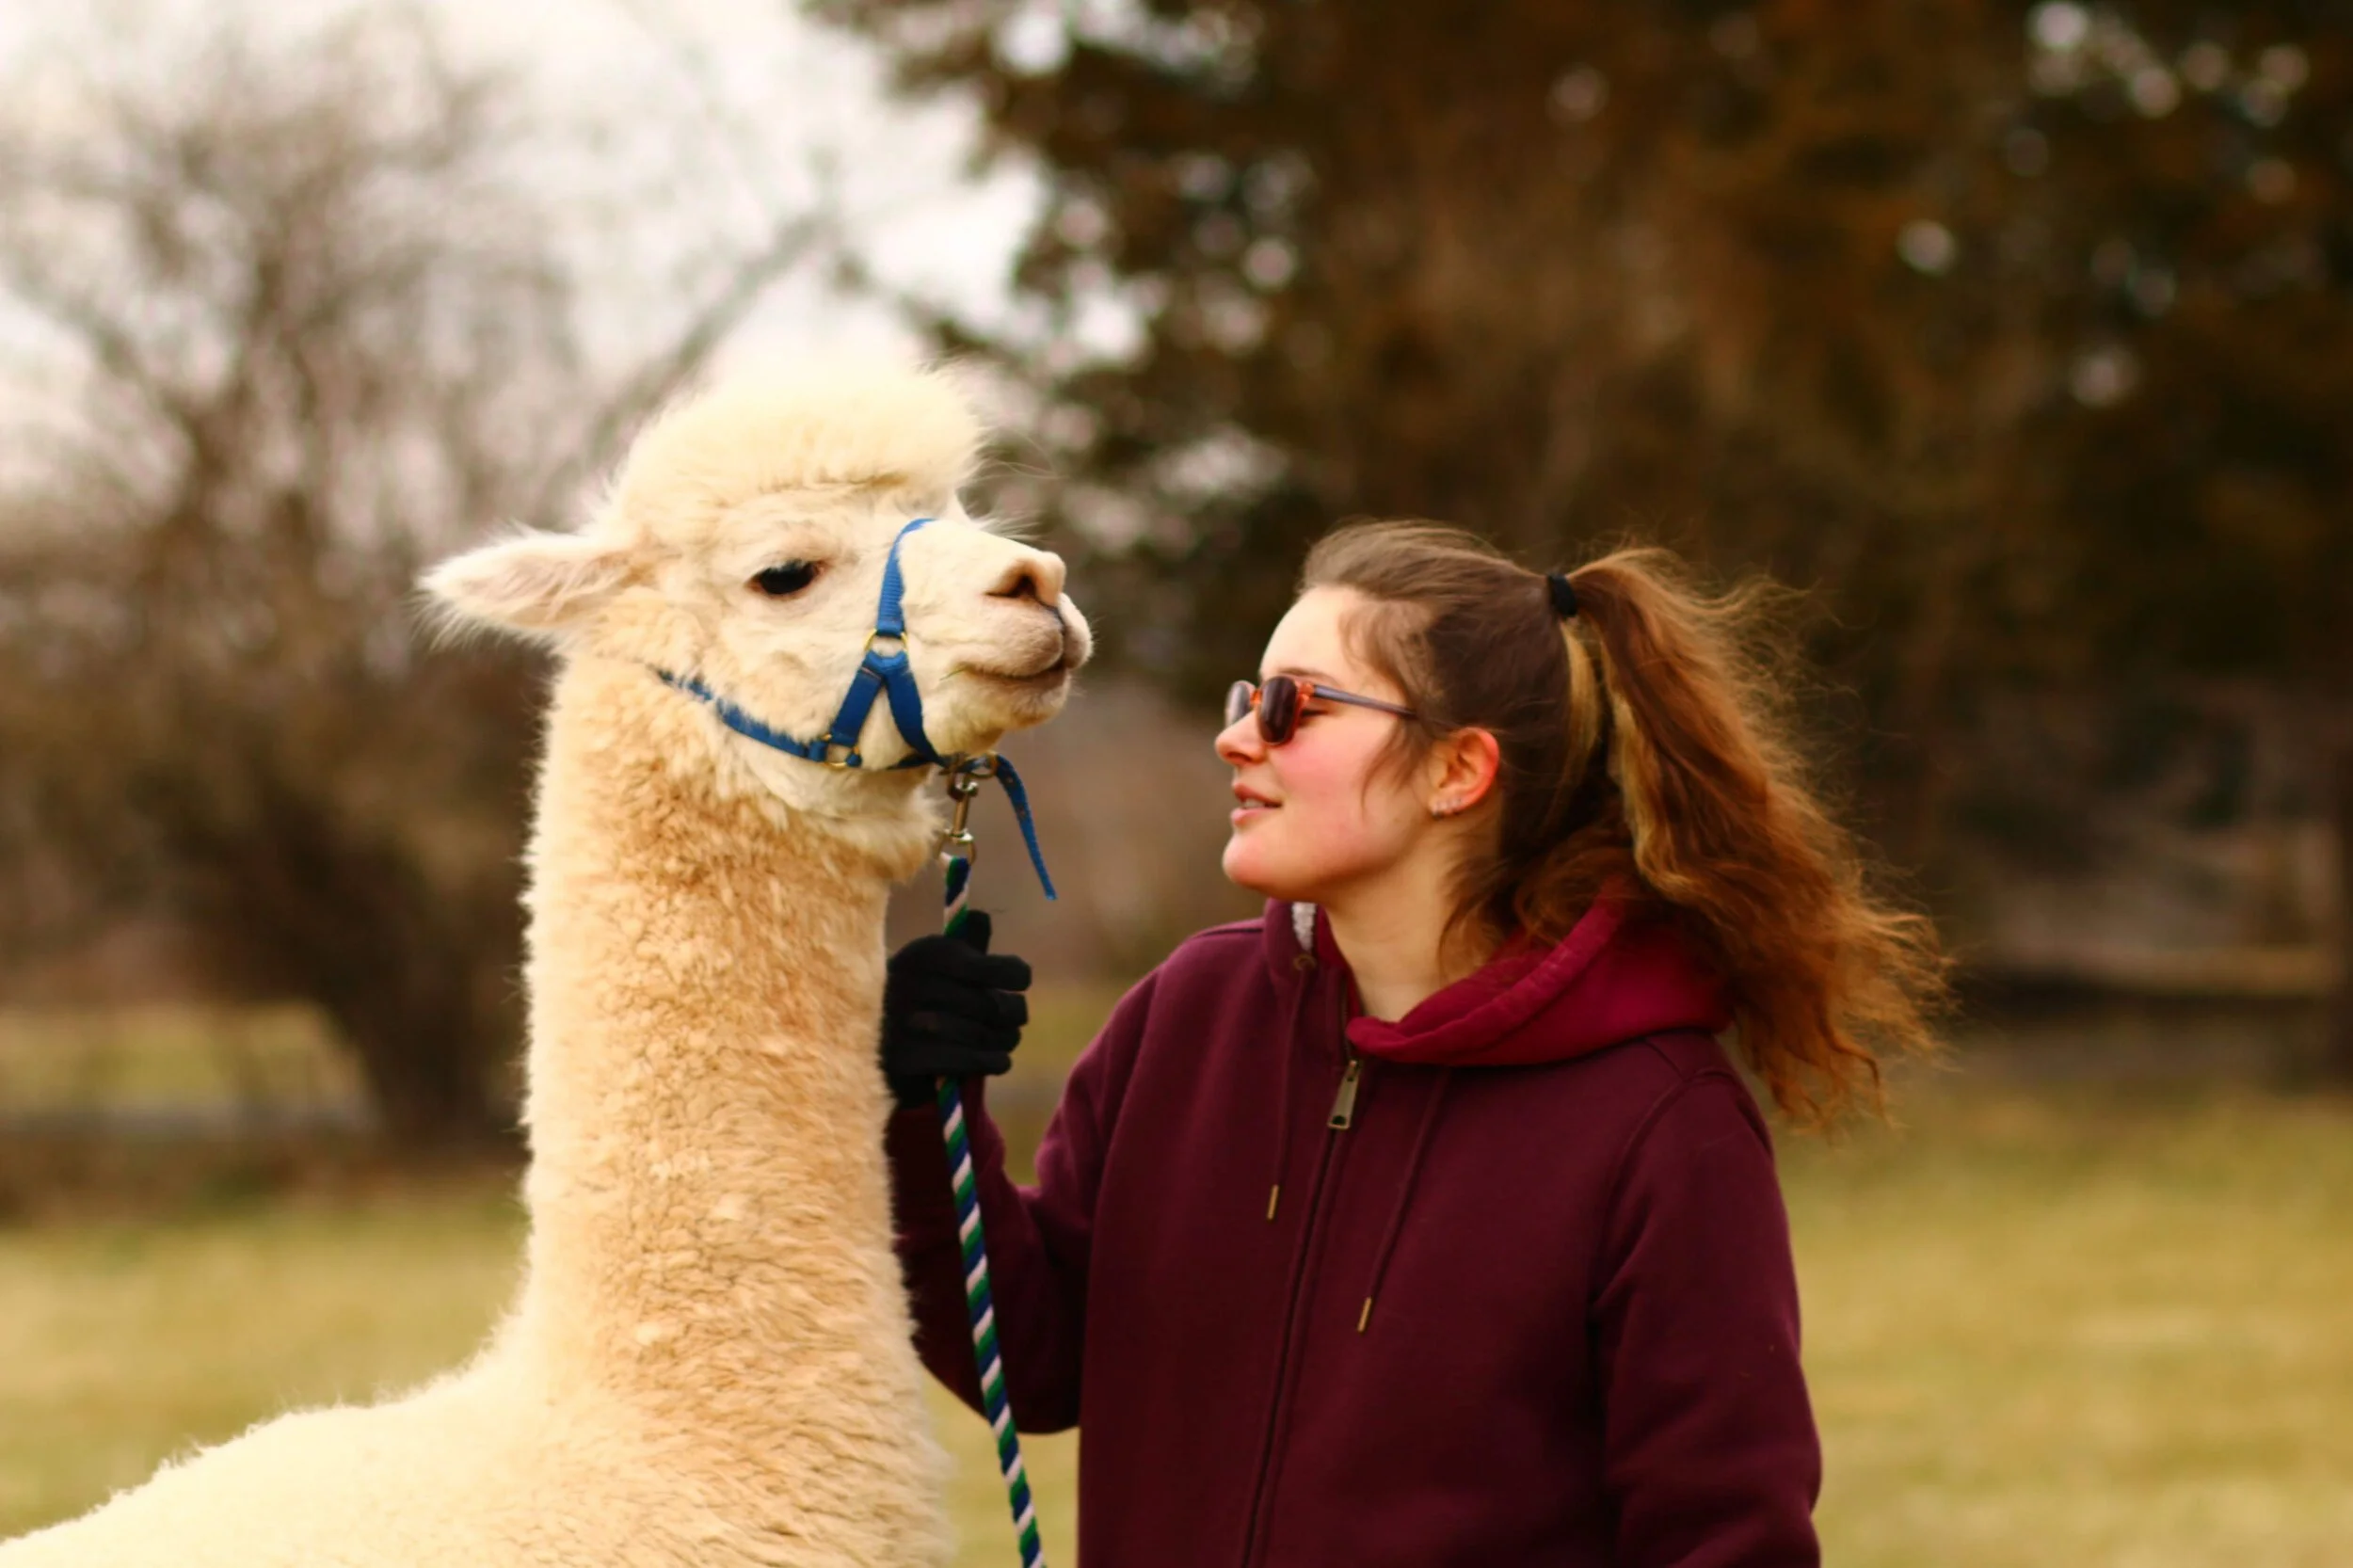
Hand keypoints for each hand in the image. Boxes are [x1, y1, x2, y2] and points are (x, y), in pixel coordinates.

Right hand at [880, 911, 1031, 1109]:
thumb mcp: (936, 965)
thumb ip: (964, 945)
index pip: (985, 965)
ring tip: (1006, 1040)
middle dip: (1012, 1015)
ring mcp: (905, 1022)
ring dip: (1004, 1041)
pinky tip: (997, 1060)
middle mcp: (911, 983)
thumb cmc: (918, 997)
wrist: (869, 1040)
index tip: (1021, 982)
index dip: (1013, 973)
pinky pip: (968, 1060)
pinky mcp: (904, 1059)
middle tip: (1015, 1021)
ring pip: (982, 1034)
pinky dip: (992, 1062)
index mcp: (923, 954)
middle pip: (990, 1004)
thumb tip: (980, 918)